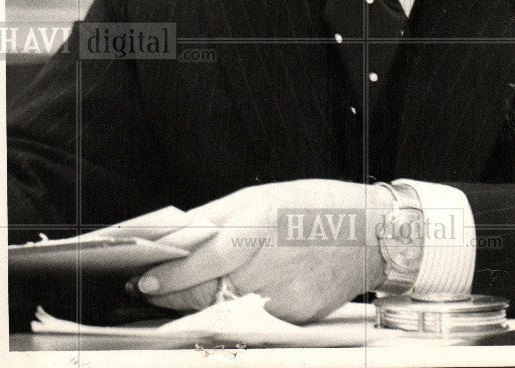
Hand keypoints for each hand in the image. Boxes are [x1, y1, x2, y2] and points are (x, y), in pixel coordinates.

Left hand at [136, 180, 391, 322]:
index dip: (168, 274)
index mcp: (258, 224)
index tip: (142, 280)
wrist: (372, 234)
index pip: (200, 258)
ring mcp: (281, 296)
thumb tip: (175, 236)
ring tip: (181, 291)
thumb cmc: (316, 206)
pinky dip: (233, 309)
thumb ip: (216, 217)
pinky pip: (250, 317)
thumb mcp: (263, 196)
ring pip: (221, 309)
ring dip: (196, 302)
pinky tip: (228, 295)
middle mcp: (268, 263)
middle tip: (150, 288)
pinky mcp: (292, 317)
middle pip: (204, 291)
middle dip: (173, 293)